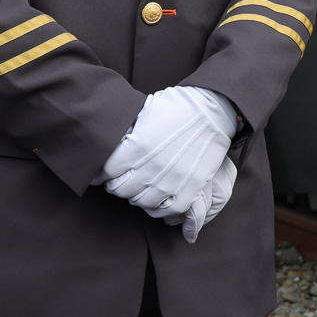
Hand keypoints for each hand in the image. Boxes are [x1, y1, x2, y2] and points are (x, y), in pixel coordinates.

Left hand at [100, 86, 236, 236]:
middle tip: (121, 179)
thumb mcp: (145, 112)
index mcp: (137, 146)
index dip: (102, 172)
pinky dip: (158, 207)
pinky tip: (156, 198)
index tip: (102, 172)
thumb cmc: (178, 106)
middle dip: (117, 185)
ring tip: (140, 187)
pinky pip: (166, 210)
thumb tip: (111, 146)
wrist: (214, 109)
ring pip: (141, 202)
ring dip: (136, 196)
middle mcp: (152, 167)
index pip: (106, 171)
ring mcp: (171, 181)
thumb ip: (127, 133)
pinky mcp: (190, 189)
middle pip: (121, 190)